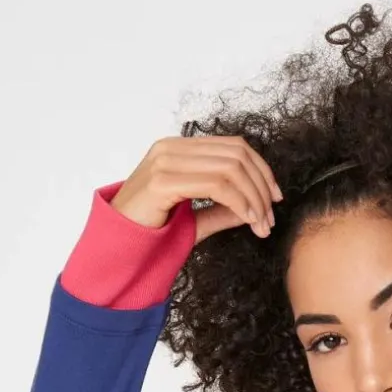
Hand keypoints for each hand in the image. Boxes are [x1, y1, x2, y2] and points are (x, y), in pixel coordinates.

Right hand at [111, 134, 283, 245]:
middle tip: (270, 218)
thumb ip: (221, 211)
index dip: (261, 169)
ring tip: (262, 225)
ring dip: (254, 199)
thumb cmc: (150, 233)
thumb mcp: (194, 221)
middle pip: (237, 155)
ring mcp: (166, 161)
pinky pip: (216, 185)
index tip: (275, 198)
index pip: (233, 146)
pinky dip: (239, 202)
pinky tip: (247, 220)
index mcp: (179, 149)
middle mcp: (172, 148)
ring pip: (230, 168)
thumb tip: (254, 210)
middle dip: (261, 187)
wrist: (116, 244)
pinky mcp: (163, 181)